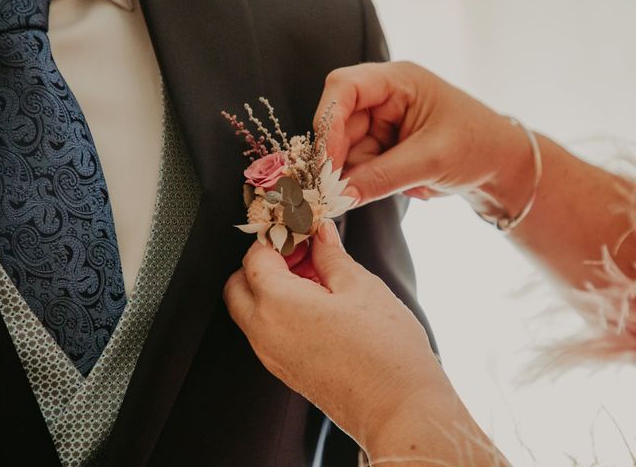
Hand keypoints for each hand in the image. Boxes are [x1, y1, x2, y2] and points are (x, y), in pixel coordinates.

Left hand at [224, 220, 443, 450]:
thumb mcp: (360, 287)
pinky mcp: (284, 370)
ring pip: (249, 308)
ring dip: (271, 285)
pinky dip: (279, 309)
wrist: (400, 410)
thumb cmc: (385, 352)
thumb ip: (331, 255)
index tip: (300, 228)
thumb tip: (321, 235)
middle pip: (239, 283)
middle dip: (264, 261)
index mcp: (277, 304)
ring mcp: (271, 355)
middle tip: (302, 250)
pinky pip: (266, 330)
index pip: (255, 257)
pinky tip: (318, 302)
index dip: (277, 236)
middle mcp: (264, 332)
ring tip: (316, 275)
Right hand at [314, 61, 533, 217]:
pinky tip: (406, 185)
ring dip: (359, 176)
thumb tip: (340, 195)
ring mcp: (381, 125)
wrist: (502, 167)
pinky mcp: (383, 148)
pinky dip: (370, 183)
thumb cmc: (478, 147)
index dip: (328, 122)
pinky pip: (360, 168)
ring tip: (401, 186)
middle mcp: (383, 99)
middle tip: (341, 193)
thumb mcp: (432, 160)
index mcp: (397, 81)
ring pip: (347, 152)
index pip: (344, 88)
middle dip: (340, 160)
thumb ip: (383, 177)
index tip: (327, 162)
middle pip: (339, 125)